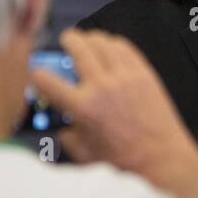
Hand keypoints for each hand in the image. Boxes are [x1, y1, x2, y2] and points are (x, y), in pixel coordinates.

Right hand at [31, 29, 197, 197]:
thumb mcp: (85, 154)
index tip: (37, 71)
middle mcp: (103, 88)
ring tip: (88, 39)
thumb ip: (68, 137)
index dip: (37, 73)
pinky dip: (115, 43)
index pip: (49, 81)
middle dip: (68, 40)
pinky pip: (127, 49)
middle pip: (79, 49)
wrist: (161, 157)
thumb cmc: (127, 159)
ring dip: (92, 37)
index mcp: (84, 108)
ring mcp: (125, 78)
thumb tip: (62, 128)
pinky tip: (112, 46)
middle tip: (66, 39)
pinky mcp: (144, 75)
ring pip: (104, 43)